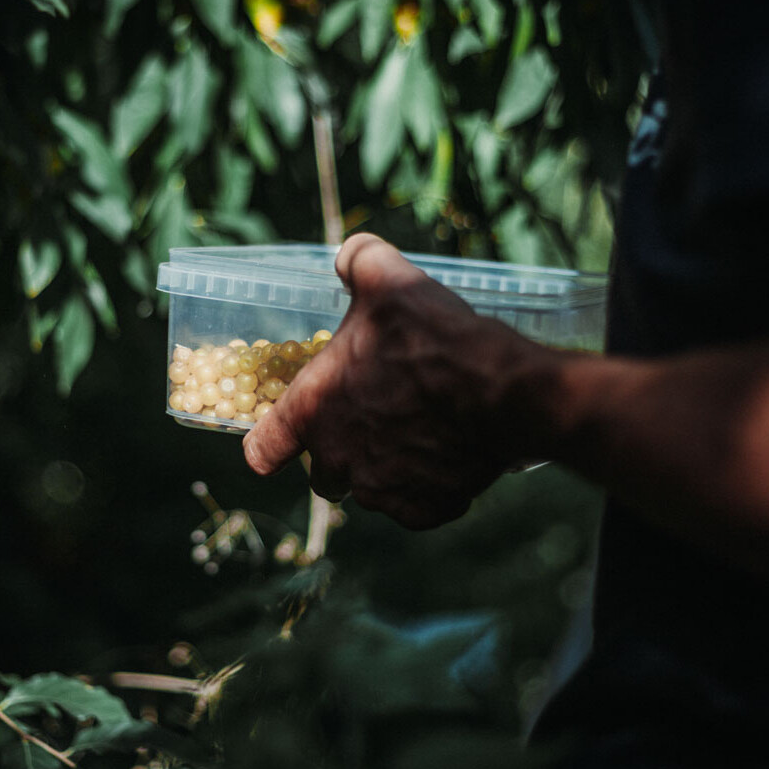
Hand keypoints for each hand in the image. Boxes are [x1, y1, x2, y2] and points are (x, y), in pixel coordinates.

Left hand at [243, 234, 545, 528]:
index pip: (263, 449)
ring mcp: (381, 491)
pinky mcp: (424, 511)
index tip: (278, 440)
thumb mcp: (388, 279)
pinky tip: (447, 455)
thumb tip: (350, 256)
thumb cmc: (435, 337)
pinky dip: (426, 486)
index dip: (269, 443)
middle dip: (340, 454)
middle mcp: (338, 460)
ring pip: (371, 490)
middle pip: (324, 474)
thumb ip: (358, 261)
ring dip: (384, 469)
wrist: (504, 392)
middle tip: (372, 421)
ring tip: (418, 433)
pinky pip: (415, 505)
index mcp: (313, 411)